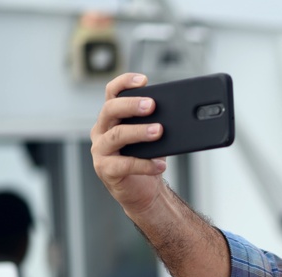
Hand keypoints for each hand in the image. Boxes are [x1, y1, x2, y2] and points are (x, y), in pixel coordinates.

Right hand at [90, 73, 167, 217]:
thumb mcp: (154, 138)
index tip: (143, 79)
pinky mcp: (106, 170)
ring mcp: (101, 150)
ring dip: (139, 132)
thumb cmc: (147, 159)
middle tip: (152, 105)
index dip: (124, 83)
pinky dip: (145, 164)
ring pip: (117, 135)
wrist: (143, 191)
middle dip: (131, 105)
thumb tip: (180, 114)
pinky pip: (124, 164)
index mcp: (111, 118)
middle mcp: (102, 130)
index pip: (112, 93)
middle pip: (111, 110)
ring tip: (159, 131)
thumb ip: (158, 123)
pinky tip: (161, 165)